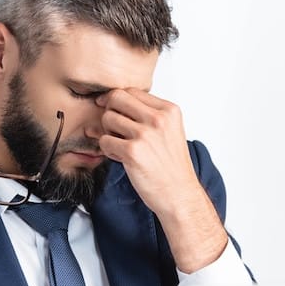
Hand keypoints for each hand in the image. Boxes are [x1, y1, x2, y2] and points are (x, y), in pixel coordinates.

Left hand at [95, 89, 227, 271]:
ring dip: (108, 132)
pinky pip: (104, 140)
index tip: (112, 110)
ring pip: (107, 118)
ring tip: (120, 146)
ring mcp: (145, 134)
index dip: (117, 100)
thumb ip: (146, 115)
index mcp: (169, 110)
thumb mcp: (168, 132)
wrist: (179, 195)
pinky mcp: (132, 152)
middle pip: (116, 97)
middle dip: (109, 111)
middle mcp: (158, 119)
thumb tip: (108, 104)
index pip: (132, 90)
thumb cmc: (172, 167)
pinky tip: (120, 157)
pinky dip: (107, 150)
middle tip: (113, 128)